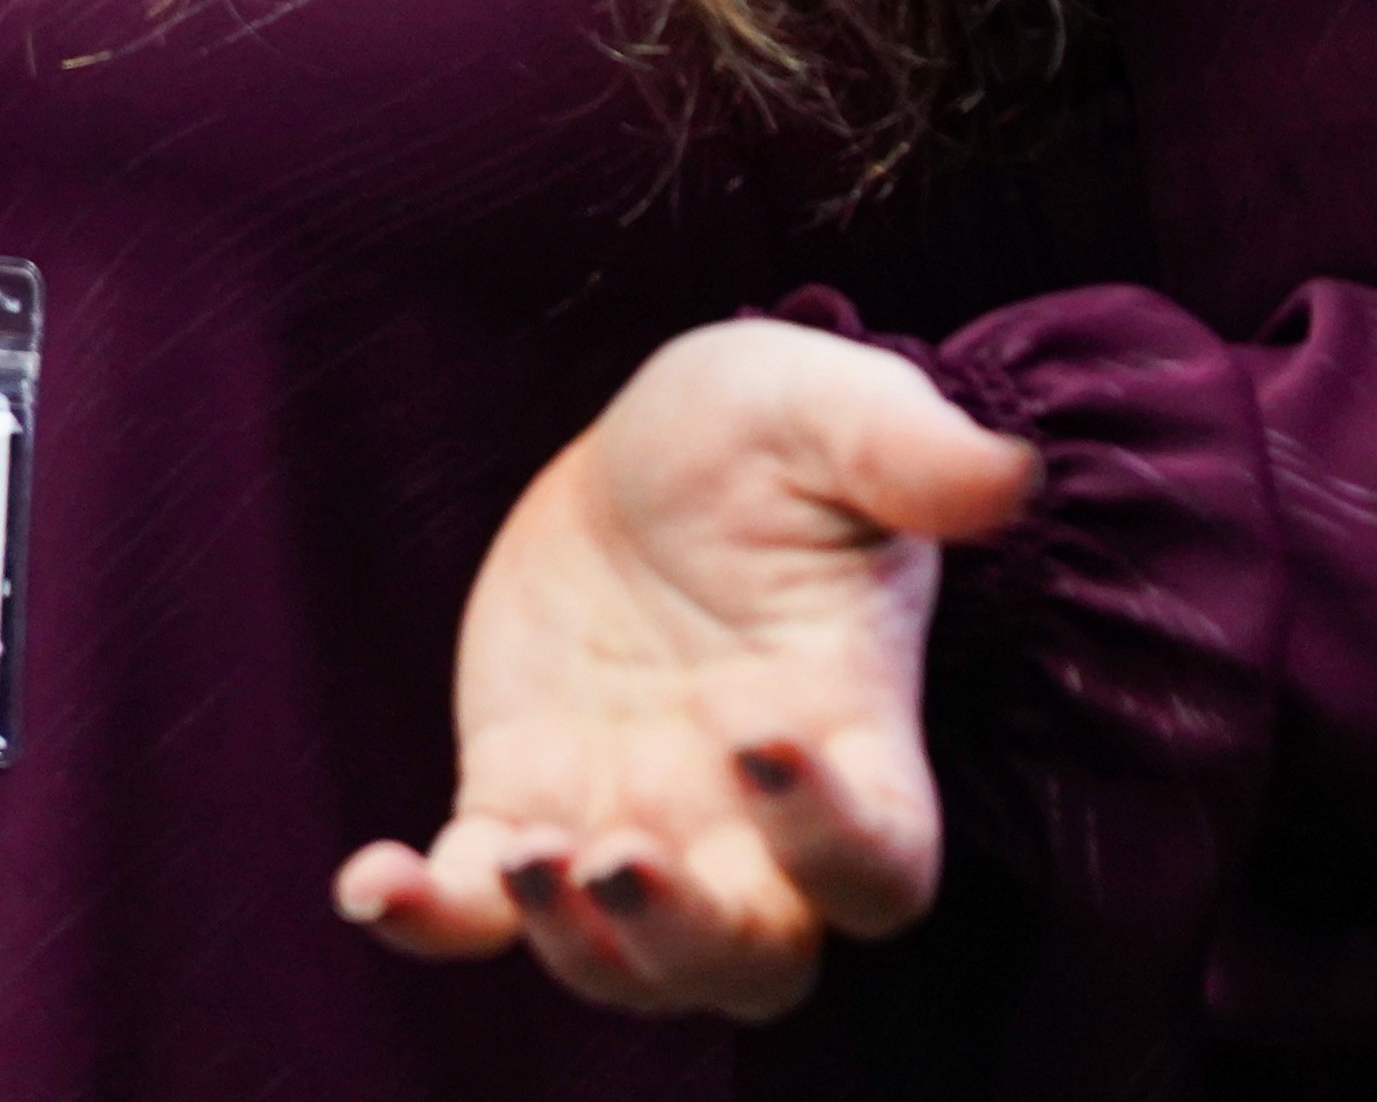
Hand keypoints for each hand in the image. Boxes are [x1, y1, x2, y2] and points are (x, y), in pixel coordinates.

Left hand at [337, 316, 1035, 1021]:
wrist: (645, 455)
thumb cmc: (762, 439)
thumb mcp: (821, 407)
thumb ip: (905, 443)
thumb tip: (1007, 470)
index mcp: (849, 739)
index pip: (879, 862)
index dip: (830, 837)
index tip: (753, 728)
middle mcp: (749, 827)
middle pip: (755, 964)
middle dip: (689, 937)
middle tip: (620, 848)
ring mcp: (631, 827)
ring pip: (629, 968)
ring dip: (576, 939)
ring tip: (523, 853)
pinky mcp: (519, 810)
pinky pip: (476, 914)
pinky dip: (426, 919)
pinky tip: (369, 881)